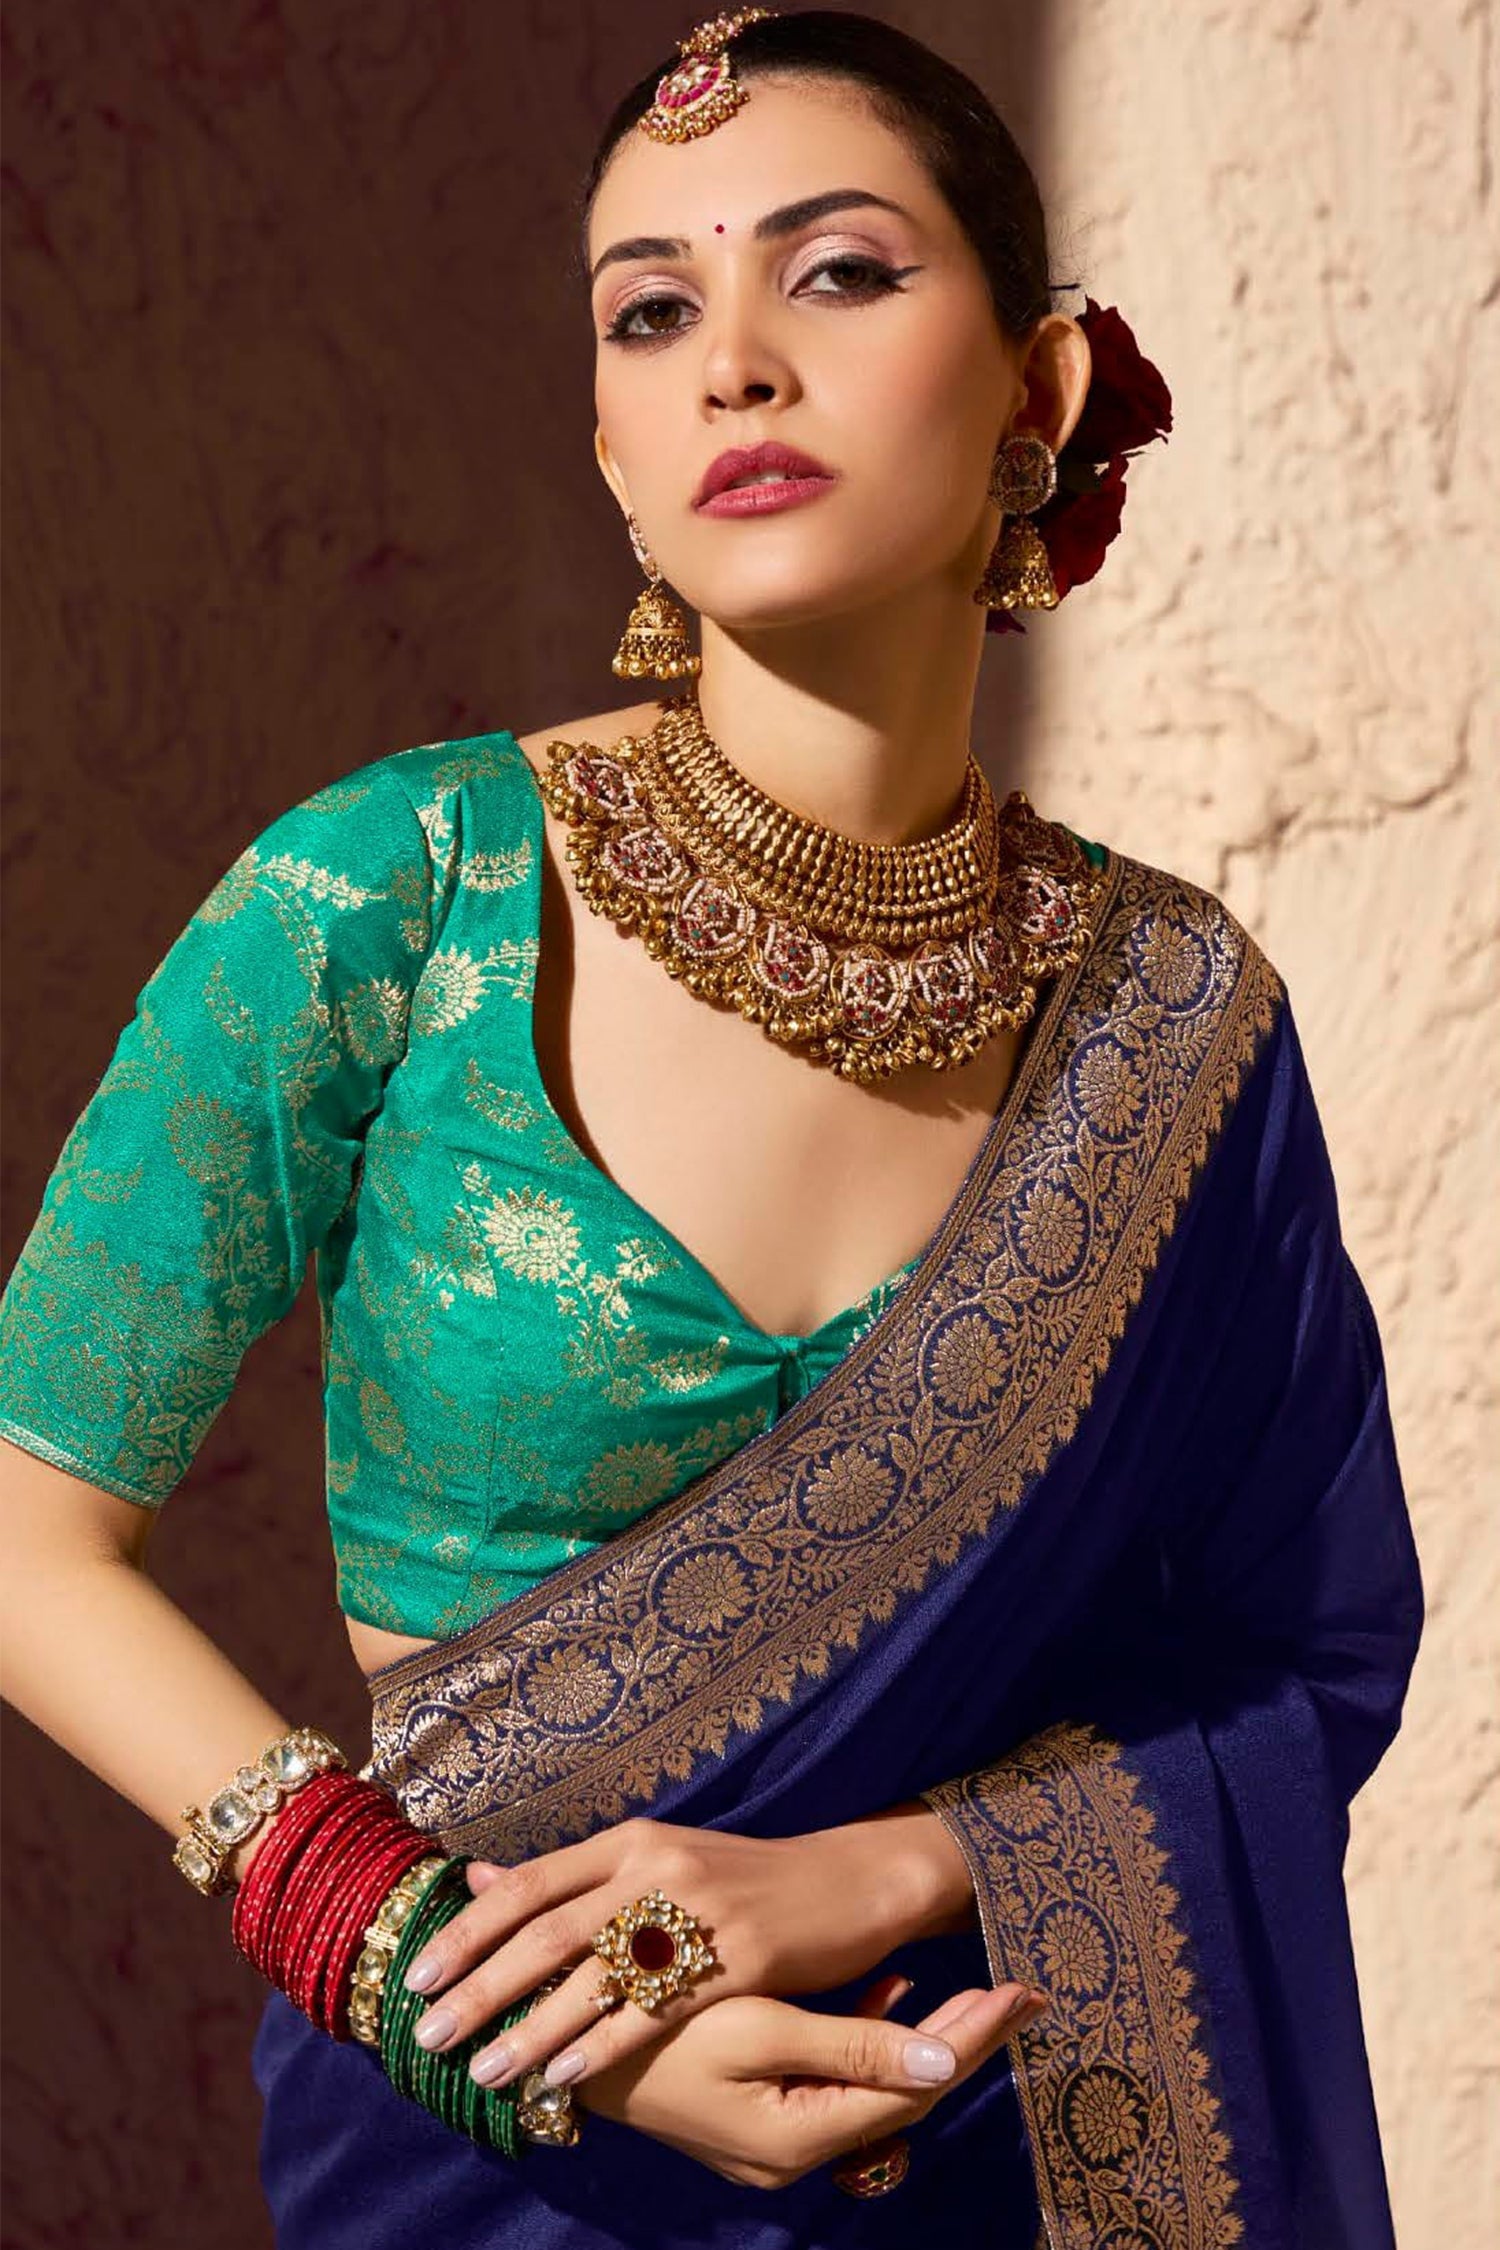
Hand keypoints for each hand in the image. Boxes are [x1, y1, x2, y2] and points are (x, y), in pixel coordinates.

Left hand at [399, 1813, 942, 2095]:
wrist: (849, 1880)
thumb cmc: (745, 1882)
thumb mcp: (660, 1861)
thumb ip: (579, 1878)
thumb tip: (485, 1883)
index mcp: (630, 1841)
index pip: (530, 1886)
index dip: (469, 1931)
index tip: (416, 1975)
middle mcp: (655, 1866)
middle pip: (547, 1931)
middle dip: (479, 1987)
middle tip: (426, 2033)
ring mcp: (698, 1909)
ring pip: (593, 1975)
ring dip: (530, 2028)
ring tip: (483, 2070)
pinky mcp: (740, 1954)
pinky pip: (657, 2007)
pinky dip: (604, 2043)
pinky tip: (566, 2074)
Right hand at [574, 1971, 1047, 2189]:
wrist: (564, 2051)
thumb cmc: (660, 2034)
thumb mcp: (759, 2029)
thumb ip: (852, 2042)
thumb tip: (943, 2054)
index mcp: (802, 2136)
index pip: (915, 2084)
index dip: (972, 2036)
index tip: (1020, 1991)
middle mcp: (795, 2153)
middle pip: (903, 2090)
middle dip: (963, 2036)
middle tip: (1019, 1989)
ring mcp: (775, 2139)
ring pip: (873, 2084)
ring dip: (918, 2037)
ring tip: (975, 1990)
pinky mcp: (757, 2116)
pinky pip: (835, 2079)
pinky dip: (864, 2037)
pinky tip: (887, 1992)